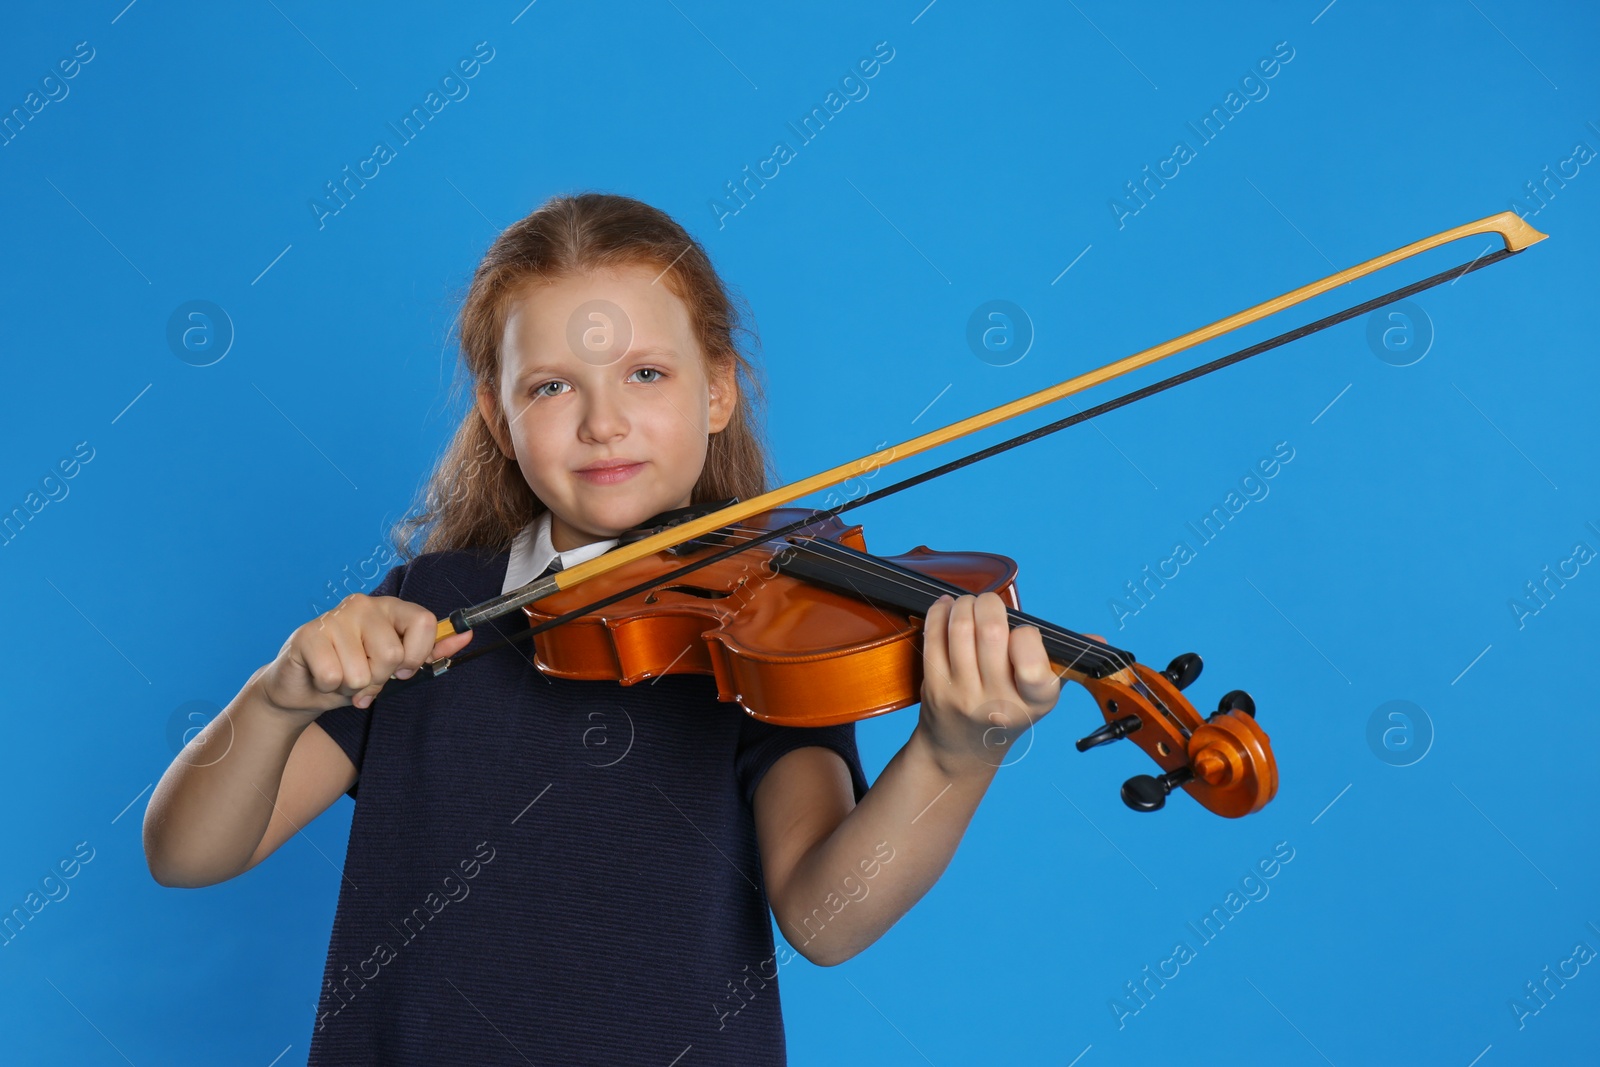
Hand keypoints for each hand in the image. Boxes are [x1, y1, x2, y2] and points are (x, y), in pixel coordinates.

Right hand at [256, 593, 474, 714]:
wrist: (303, 687)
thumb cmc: (353, 672)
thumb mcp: (397, 665)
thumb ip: (431, 651)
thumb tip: (467, 636)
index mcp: (391, 608)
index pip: (425, 623)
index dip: (417, 656)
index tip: (402, 669)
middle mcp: (364, 605)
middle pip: (392, 654)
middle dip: (379, 678)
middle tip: (363, 675)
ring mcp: (335, 617)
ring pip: (362, 671)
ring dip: (352, 686)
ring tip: (342, 676)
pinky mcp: (308, 635)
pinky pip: (333, 676)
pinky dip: (329, 688)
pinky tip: (322, 677)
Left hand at [916, 592, 1062, 775]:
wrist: (963, 747)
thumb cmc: (1008, 709)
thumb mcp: (1041, 694)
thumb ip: (1066, 662)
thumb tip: (1098, 641)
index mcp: (1034, 701)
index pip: (1033, 663)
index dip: (1026, 636)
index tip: (1023, 632)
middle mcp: (998, 702)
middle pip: (992, 633)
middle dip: (990, 604)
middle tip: (990, 602)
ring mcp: (963, 695)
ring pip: (961, 630)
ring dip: (964, 605)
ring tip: (969, 603)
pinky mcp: (934, 687)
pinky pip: (934, 638)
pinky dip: (939, 613)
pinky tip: (947, 606)